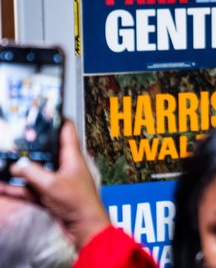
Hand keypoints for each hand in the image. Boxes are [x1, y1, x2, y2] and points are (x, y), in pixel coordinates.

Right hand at [0, 120, 109, 248]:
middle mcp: (66, 165)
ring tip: (3, 161)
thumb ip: (32, 172)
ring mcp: (58, 180)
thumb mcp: (51, 184)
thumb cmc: (78, 202)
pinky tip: (2, 186)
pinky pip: (31, 188)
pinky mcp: (51, 195)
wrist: (85, 228)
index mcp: (73, 156)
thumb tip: (16, 165)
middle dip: (30, 145)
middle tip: (14, 138)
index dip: (55, 118)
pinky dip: (18, 187)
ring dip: (20, 169)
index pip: (67, 130)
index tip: (41, 112)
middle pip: (47, 149)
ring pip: (36, 170)